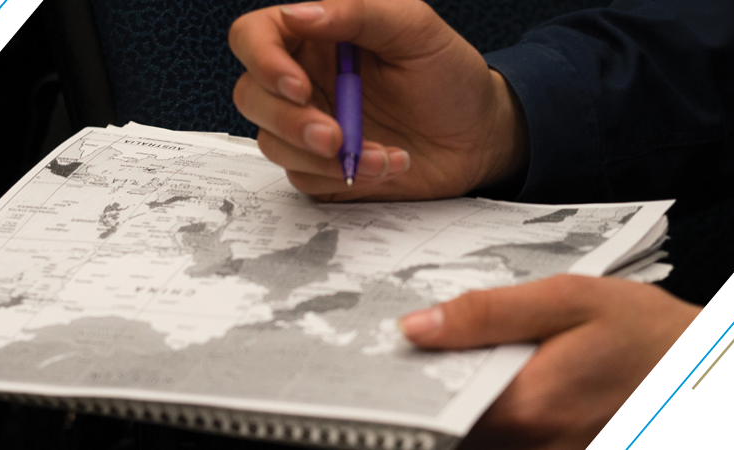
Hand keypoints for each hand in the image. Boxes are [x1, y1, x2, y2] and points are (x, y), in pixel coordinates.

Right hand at [229, 0, 527, 200]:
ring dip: (322, 157)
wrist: (481, 136)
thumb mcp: (415, 28)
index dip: (262, 61)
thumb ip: (358, 12)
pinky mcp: (322, 168)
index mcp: (317, 36)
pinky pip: (305, 178)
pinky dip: (344, 177)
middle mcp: (305, 80)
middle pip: (251, 97)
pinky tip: (387, 166)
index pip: (254, 37)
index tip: (298, 87)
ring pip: (271, 144)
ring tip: (381, 155)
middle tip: (334, 136)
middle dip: (288, 122)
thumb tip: (298, 14)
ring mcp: (310, 126)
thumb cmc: (451, 75)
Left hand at [399, 275, 700, 449]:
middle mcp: (536, 449)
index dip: (407, 387)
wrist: (706, 368)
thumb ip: (488, 314)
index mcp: (529, 406)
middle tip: (417, 362)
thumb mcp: (569, 300)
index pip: (436, 409)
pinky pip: (507, 447)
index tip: (389, 362)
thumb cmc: (643, 331)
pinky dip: (490, 426)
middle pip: (451, 433)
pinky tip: (493, 390)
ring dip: (460, 413)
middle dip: (432, 399)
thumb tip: (414, 328)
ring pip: (476, 445)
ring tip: (457, 371)